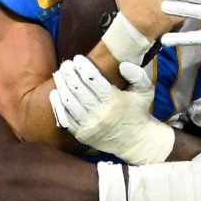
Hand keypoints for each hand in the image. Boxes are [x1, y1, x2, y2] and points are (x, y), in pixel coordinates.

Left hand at [49, 55, 174, 163]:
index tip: (78, 58)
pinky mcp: (82, 135)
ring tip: (59, 74)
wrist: (136, 142)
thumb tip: (123, 64)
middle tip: (66, 64)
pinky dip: (58, 105)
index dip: (83, 67)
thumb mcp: (145, 92)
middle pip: (78, 90)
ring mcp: (89, 125)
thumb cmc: (139, 112)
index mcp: (114, 101)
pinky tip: (55, 93)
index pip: (93, 80)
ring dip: (62, 86)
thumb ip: (138, 75)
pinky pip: (66, 118)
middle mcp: (100, 114)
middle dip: (69, 74)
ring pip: (69, 102)